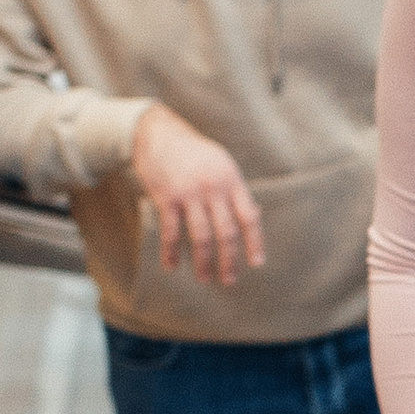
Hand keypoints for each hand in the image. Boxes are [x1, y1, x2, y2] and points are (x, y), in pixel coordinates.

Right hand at [133, 104, 264, 283]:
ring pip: (200, 236)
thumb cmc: (193, 151)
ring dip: (203, 262)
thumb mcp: (221, 163)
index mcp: (231, 180)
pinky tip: (171, 266)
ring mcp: (190, 193)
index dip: (255, 241)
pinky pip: (171, 232)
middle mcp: (213, 188)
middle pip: (226, 232)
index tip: (257, 263)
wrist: (157, 133)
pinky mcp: (167, 198)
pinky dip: (170, 252)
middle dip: (229, 260)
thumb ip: (236, 189)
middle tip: (229, 280)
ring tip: (205, 278)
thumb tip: (254, 215)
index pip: (249, 216)